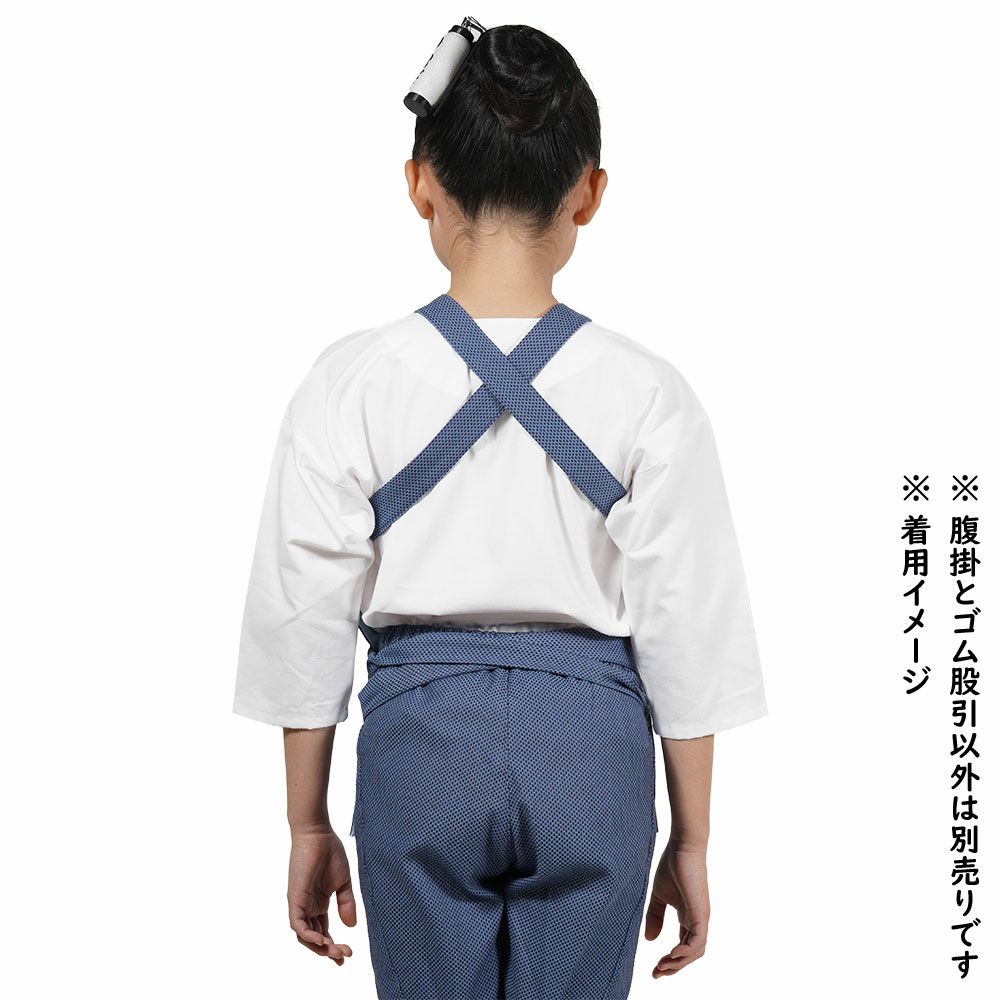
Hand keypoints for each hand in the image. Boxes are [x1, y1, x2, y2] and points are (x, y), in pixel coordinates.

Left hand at [287, 824, 357, 963]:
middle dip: (329, 950)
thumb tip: (351, 927)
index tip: (347, 956)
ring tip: (336, 951)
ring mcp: (300, 904)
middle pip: (315, 938)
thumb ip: (346, 903)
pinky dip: (308, 935)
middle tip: (344, 956)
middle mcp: (308, 907)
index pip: (324, 932)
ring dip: (320, 947)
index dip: (334, 946)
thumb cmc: (330, 852)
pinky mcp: (294, 898)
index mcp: (319, 903)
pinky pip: (297, 924)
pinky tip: (322, 940)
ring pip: (305, 936)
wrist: (318, 833)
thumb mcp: (343, 882)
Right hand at [644, 841, 709, 978]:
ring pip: (695, 951)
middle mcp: (697, 920)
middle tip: (656, 973)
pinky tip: (672, 955)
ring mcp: (701, 917)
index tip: (654, 970)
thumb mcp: (659, 895)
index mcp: (689, 917)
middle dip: (674, 968)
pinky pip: (698, 941)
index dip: (670, 961)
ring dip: (679, 964)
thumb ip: (655, 916)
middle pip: (690, 954)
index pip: (683, 947)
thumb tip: (650, 940)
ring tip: (662, 967)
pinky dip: (686, 952)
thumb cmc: (672, 866)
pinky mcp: (701, 913)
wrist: (682, 846)